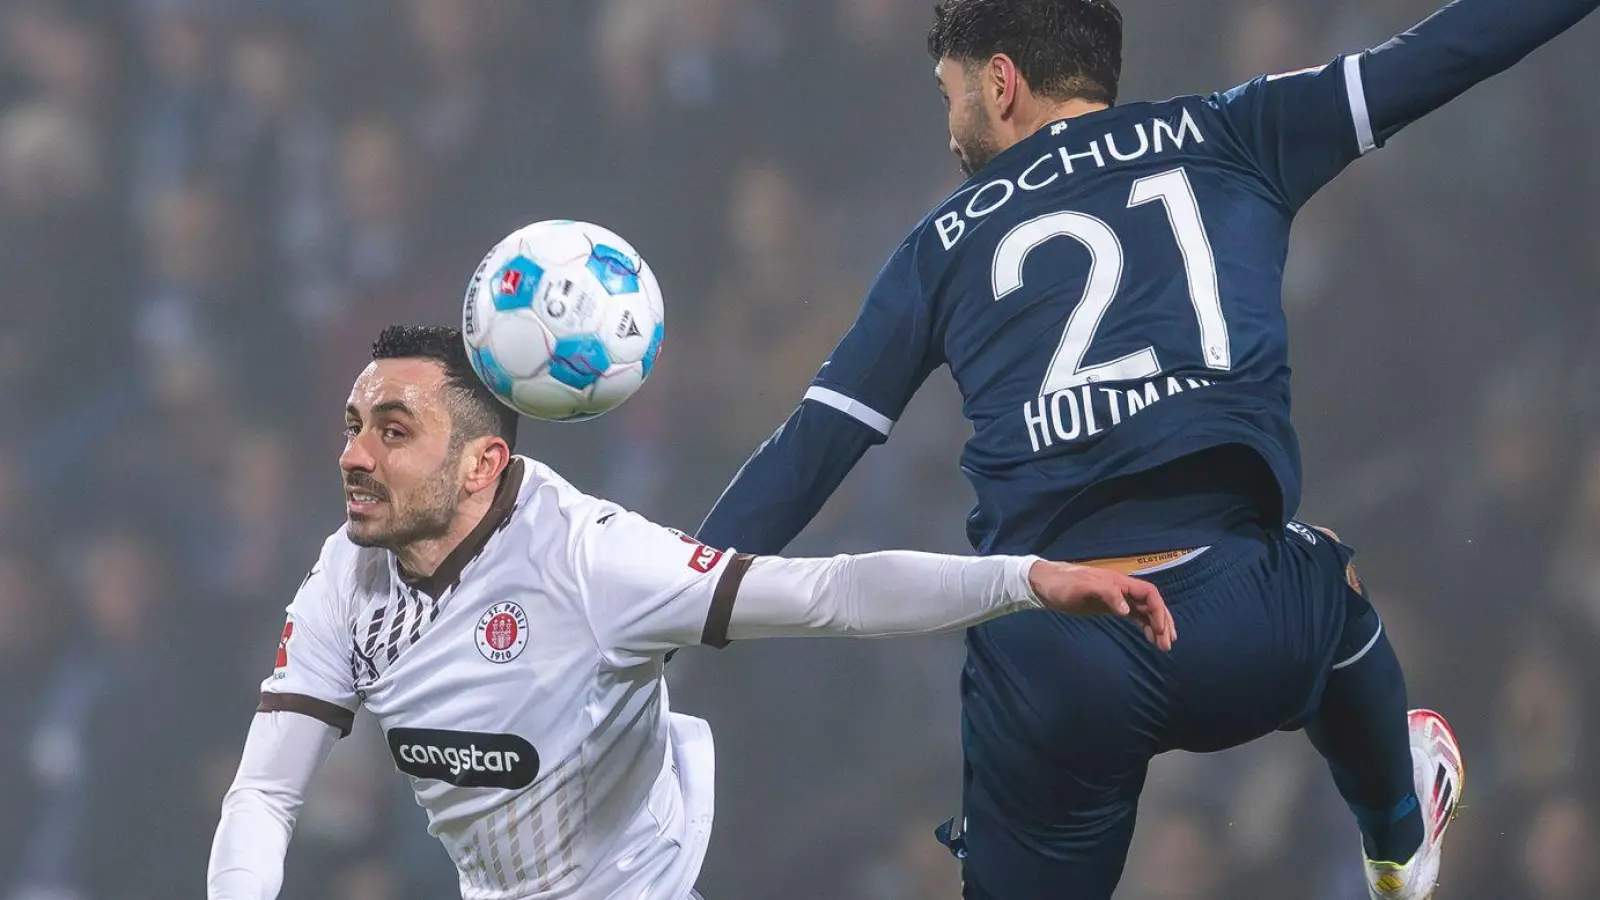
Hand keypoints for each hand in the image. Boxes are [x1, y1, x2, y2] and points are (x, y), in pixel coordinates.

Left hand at [1027, 561, 1176, 650]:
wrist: (1045, 584)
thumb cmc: (1063, 584)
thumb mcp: (1082, 587)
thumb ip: (1106, 594)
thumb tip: (1127, 611)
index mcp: (1119, 582)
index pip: (1149, 594)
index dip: (1159, 611)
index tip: (1160, 630)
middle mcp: (1122, 589)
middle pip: (1151, 604)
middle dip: (1163, 622)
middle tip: (1168, 644)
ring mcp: (1116, 599)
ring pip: (1145, 612)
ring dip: (1156, 627)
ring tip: (1163, 646)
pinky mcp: (1109, 607)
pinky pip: (1134, 616)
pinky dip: (1144, 626)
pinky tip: (1149, 638)